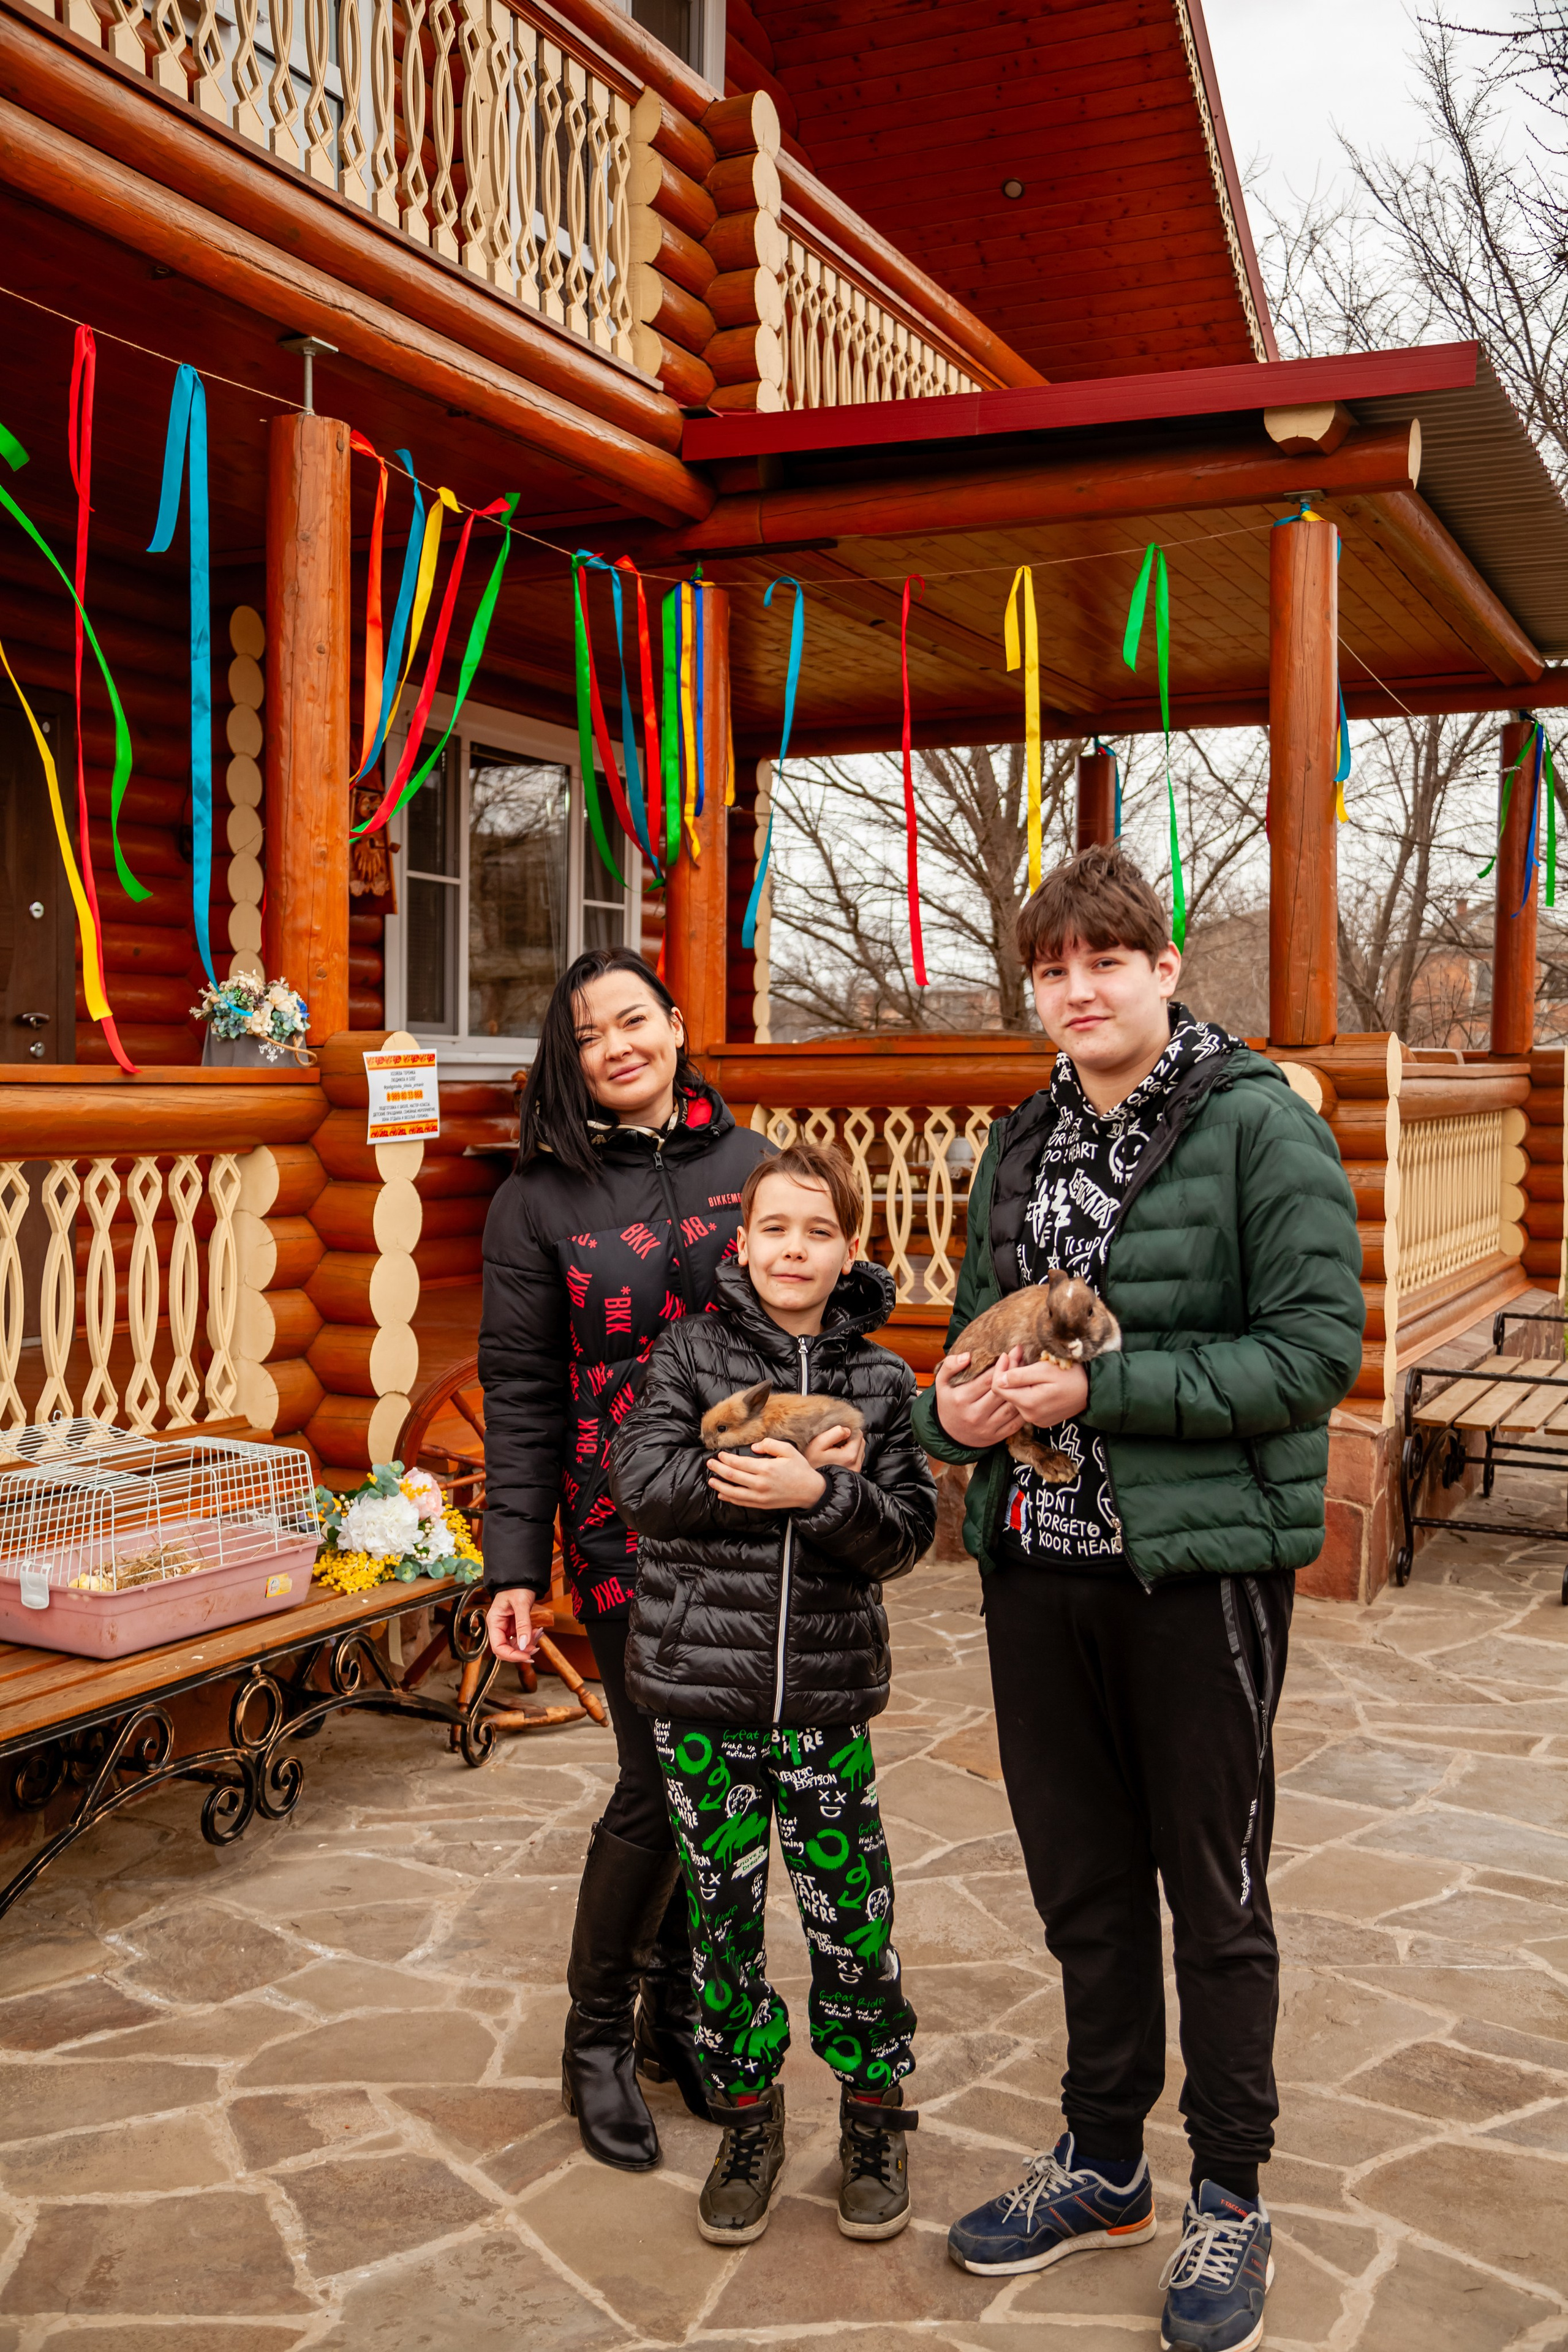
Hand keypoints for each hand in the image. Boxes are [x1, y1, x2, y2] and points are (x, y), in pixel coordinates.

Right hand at [486, 1585, 540, 1663]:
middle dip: (522, 1650)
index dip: (512, 1655)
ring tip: (539, 1632)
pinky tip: (538, 1631)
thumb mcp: (521, 1604)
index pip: (498, 1648)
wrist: (523, 1578)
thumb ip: (522, 1624)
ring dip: (529, 1644)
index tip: (527, 1656)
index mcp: (494, 1622)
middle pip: (506, 1650)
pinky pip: (522, 1639)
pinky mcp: (514, 1627)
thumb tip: (523, 1645)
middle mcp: (498, 1628)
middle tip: (536, 1646)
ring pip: (516, 1646)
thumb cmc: (518, 1587)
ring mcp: (506, 1628)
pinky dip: (530, 1638)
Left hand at [707, 1437, 826, 1510]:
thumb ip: (770, 1444)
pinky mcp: (762, 1504)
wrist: (810, 1491)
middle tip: (709, 1464)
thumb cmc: (799, 1469)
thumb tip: (754, 1447)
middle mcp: (760, 1483)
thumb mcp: (788, 1450)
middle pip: (733, 1476)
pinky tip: (722, 1495)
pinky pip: (742, 1502)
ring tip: (711, 1480)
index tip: (719, 1455)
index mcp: (766, 1468)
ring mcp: (760, 1496)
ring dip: (720, 1486)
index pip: (739, 1463)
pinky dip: (730, 1498)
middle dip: (718, 1469)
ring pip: (733, 1492)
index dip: (727, 1458)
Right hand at [803, 1423, 865, 1472]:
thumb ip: (834, 1432)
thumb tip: (847, 1430)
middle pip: (861, 1441)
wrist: (810, 1483)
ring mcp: (856, 1470)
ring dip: (851, 1446)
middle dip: (850, 1438)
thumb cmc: (812, 1464)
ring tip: (836, 1449)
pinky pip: (857, 1458)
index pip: (858, 1434)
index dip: (848, 1430)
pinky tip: (838, 1456)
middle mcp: (856, 1464)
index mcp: (850, 1456)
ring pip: (860, 1450)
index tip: (836, 1435)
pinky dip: (850, 1454)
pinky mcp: (854, 1473)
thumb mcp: (818, 1444)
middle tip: (835, 1441)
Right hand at [932, 1347, 1025, 1446]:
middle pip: (1001, 1391)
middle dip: (1014, 1373)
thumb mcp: (942, 1383)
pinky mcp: (996, 1436)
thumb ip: (950, 1366)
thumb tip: (968, 1356)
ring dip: (1022, 1389)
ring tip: (1027, 1375)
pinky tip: (1026, 1396)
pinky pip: (1016, 1422)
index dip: (1001, 1365)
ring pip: (1011, 1406)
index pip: (987, 1379)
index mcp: (961, 1398)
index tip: (1009, 1353)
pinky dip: (1023, 1408)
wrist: (950, 1435)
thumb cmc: (949, 1402)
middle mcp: (974, 1414)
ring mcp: (986, 1427)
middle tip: (1022, 1359)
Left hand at [992, 1355, 1089, 1425]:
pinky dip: (1025, 1388)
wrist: (1093, 1391)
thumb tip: (999, 1379)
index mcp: (1028, 1403)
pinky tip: (1032, 1376)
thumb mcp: (1045, 1370)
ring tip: (1026, 1361)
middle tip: (1019, 1351)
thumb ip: (1019, 1376)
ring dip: (1016, 1378)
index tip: (1008, 1354)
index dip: (999, 1368)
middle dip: (1008, 1370)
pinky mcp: (1040, 1419)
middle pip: (1007, 1391)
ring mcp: (1035, 1419)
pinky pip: (1025, 1402)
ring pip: (1015, 1396)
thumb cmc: (1072, 1376)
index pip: (998, 1388)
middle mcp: (1029, 1415)